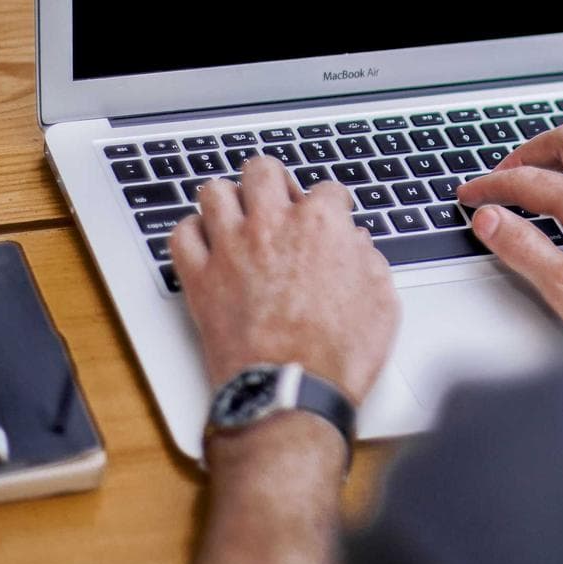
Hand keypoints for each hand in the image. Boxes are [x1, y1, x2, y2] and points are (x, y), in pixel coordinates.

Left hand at [169, 157, 400, 404]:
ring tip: (238, 216)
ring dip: (229, 200)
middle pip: (263, 170)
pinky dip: (192, 234)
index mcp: (321, 225)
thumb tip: (358, 245)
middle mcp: (272, 225)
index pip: (327, 189)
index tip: (332, 217)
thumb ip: (369, 261)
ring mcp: (231, 249)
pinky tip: (206, 244)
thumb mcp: (381, 303)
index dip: (333, 205)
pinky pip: (181, 235)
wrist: (291, 393)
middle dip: (274, 181)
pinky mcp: (200, 278)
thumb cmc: (338, 355)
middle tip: (279, 202)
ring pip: (215, 191)